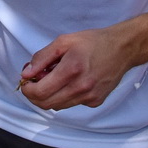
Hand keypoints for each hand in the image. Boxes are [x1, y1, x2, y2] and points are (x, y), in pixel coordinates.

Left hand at [19, 25, 135, 110]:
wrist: (122, 49)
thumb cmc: (93, 42)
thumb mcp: (64, 41)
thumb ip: (42, 58)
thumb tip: (26, 74)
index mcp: (71, 70)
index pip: (40, 92)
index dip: (27, 90)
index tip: (25, 82)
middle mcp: (81, 87)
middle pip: (46, 103)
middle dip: (35, 95)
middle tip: (34, 82)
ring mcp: (89, 97)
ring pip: (58, 106)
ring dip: (49, 96)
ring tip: (54, 78)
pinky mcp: (95, 101)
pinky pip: (71, 104)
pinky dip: (64, 95)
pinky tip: (70, 81)